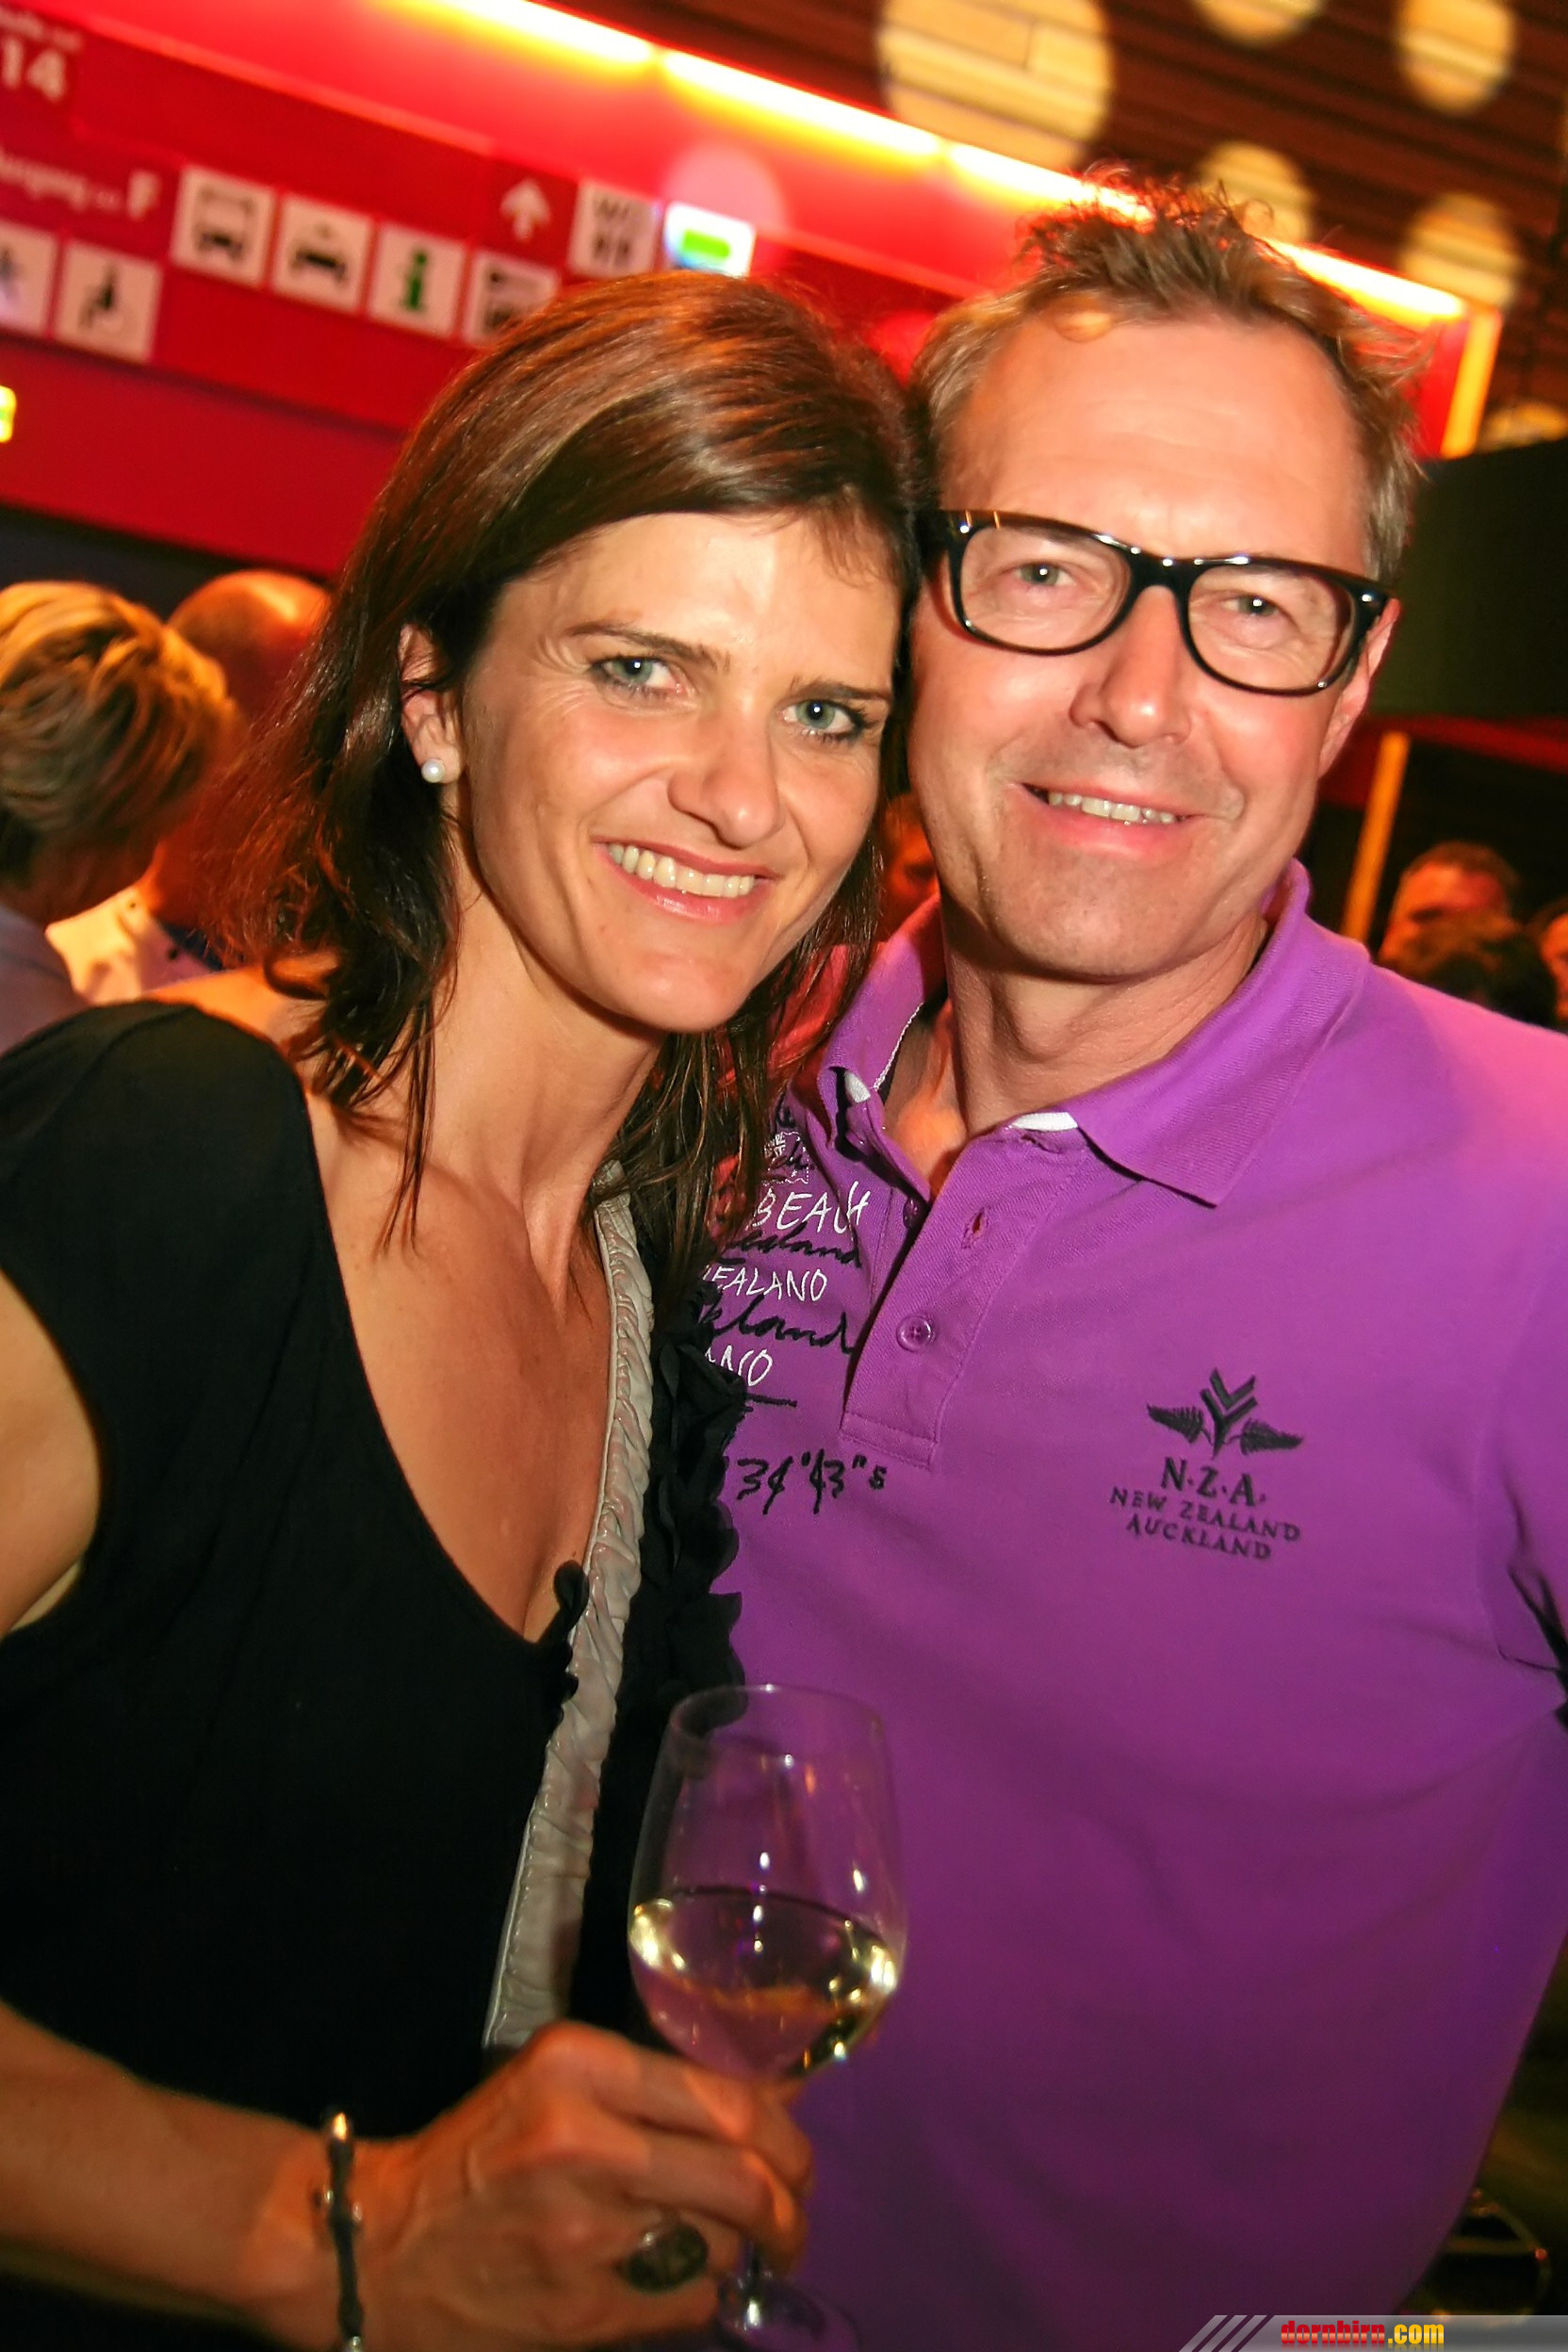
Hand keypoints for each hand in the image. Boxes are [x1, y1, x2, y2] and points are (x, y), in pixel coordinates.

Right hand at [350, 2022, 811, 2349]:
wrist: (378, 2249)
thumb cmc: (480, 2154)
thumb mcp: (554, 2084)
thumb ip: (650, 2089)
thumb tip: (770, 2107)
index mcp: (578, 2067)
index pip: (725, 2100)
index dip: (785, 2134)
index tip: (797, 2158)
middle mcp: (587, 2139)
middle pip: (742, 2175)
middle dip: (791, 2204)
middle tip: (796, 2217)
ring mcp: (586, 2231)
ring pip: (723, 2242)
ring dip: (742, 2250)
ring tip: (731, 2246)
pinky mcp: (584, 2307)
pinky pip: (690, 2300)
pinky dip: (705, 2292)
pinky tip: (684, 2280)